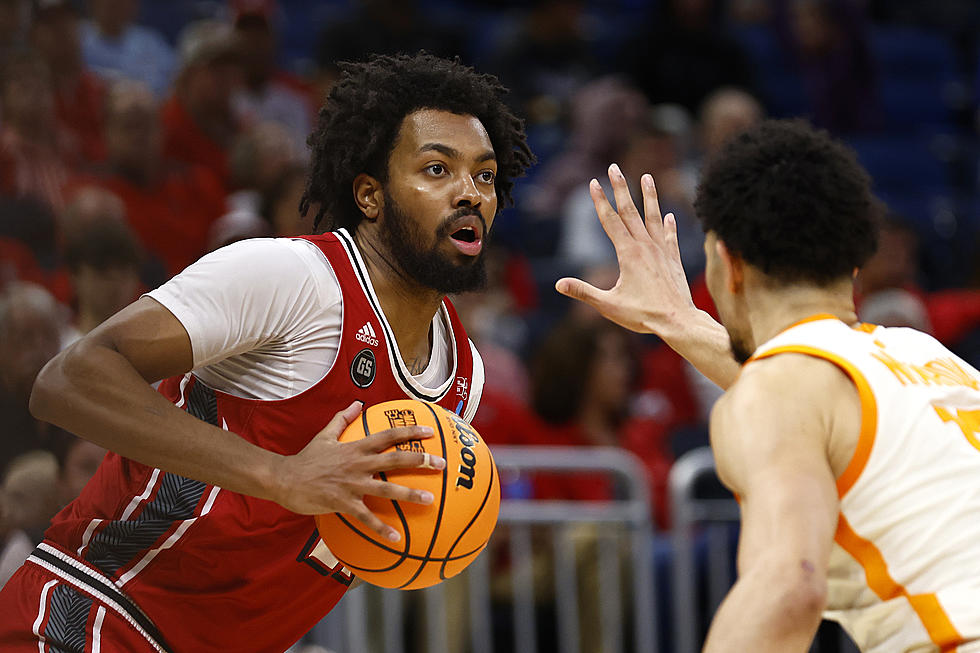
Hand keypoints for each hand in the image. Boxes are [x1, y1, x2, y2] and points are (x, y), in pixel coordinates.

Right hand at [271, 401, 445, 542]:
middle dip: (420, 461)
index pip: (388, 435)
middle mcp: (358, 464)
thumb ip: (342, 418)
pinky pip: (366, 518)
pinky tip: (397, 539)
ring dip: (409, 495)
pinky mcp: (343, 503)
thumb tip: (357, 403)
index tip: (431, 432)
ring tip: (430, 500)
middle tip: (442, 464)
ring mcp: (351, 484)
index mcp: (356, 447)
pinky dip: (381, 529)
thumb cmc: (306, 458)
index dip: (410, 432)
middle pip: (395, 460)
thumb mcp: (324, 434)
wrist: (283, 479)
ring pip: (386, 490)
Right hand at [555, 164, 695, 337]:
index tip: (593, 182)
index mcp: (627, 253)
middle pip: (630, 211)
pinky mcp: (673, 259)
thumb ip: (583, 292)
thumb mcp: (608, 305)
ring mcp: (661, 251)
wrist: (678, 321)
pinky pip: (670, 237)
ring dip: (649, 196)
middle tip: (614, 168)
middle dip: (620, 188)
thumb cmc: (643, 315)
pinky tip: (670, 216)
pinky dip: (669, 225)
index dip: (600, 201)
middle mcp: (645, 246)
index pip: (610, 221)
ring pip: (653, 217)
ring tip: (647, 177)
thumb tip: (559, 284)